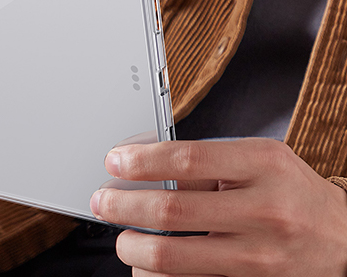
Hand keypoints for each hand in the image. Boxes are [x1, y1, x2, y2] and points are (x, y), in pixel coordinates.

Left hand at [90, 138, 346, 275]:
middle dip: (122, 205)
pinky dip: (155, 273)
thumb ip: (208, 160)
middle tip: (103, 201)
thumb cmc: (292, 193)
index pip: (185, 160)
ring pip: (170, 256)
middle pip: (169, 210)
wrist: (344, 241)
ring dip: (130, 246)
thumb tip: (142, 163)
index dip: (140, 162)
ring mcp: (259, 257)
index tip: (114, 162)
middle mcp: (264, 211)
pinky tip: (146, 261)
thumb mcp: (260, 160)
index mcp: (264, 165)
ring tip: (121, 236)